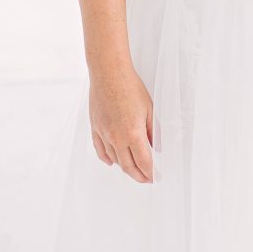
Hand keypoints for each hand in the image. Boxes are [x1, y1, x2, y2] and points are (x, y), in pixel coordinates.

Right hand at [88, 65, 153, 182]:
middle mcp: (117, 138)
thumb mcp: (149, 108)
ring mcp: (104, 134)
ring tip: (133, 169)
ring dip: (125, 167)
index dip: (151, 173)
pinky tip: (112, 161)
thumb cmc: (130, 87)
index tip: (155, 177)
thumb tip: (157, 147)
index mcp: (133, 134)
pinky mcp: (95, 128)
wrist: (109, 73)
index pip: (144, 162)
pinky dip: (107, 159)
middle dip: (138, 175)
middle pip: (128, 166)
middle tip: (146, 178)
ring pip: (114, 160)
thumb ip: (154, 131)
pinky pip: (100, 150)